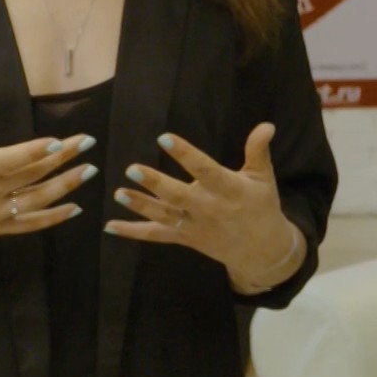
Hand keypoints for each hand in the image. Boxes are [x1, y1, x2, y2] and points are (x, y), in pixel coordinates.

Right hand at [0, 93, 97, 255]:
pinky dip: (53, 218)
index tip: (59, 142)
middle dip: (63, 159)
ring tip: (89, 171)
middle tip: (87, 142)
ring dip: (65, 186)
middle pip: (31, 176)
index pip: (8, 160)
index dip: (34, 152)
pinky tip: (74, 209)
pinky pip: (29, 225)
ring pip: (37, 201)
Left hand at [105, 124, 303, 288]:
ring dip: (140, 205)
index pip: (205, 170)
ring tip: (119, 193)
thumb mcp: (263, 178)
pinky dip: (133, 232)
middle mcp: (209, 208)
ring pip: (164, 216)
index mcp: (229, 189)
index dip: (185, 155)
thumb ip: (258, 151)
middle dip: (155, 184)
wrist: (262, 251)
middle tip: (131, 169)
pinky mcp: (185, 238)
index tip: (165, 138)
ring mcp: (195, 226)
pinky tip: (110, 226)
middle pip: (179, 196)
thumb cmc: (261, 206)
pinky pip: (156, 235)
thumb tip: (266, 125)